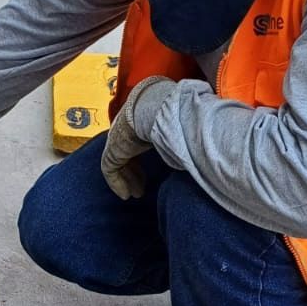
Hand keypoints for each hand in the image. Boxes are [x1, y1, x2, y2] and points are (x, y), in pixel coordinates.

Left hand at [100, 77, 171, 200]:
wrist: (160, 111)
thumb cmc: (176, 116)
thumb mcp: (180, 127)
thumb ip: (181, 136)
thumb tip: (196, 147)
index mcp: (141, 115)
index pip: (139, 137)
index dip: (144, 155)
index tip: (153, 169)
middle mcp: (126, 124)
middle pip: (127, 151)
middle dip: (135, 170)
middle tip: (143, 186)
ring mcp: (117, 136)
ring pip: (118, 162)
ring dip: (128, 179)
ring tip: (136, 194)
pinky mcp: (112, 149)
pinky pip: (110, 170)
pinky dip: (117, 183)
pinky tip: (125, 195)